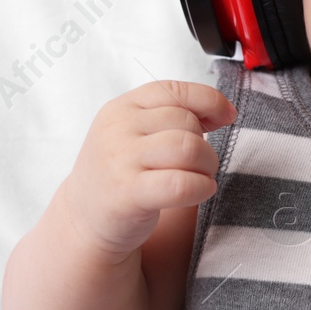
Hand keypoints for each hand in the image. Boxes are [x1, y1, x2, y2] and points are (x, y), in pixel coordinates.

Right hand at [58, 80, 236, 259]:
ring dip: (207, 165)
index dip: (209, 100)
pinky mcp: (127, 193)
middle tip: (201, 165)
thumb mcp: (137, 133)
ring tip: (201, 177)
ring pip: (188, 148)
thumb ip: (174, 115)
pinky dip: (201, 187)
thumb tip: (225, 111)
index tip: (227, 116)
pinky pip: (182, 184)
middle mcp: (117, 128)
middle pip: (186, 122)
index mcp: (121, 107)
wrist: (83, 219)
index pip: (174, 90)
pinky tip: (199, 192)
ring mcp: (120, 160)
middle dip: (206, 144)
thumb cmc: (122, 172)